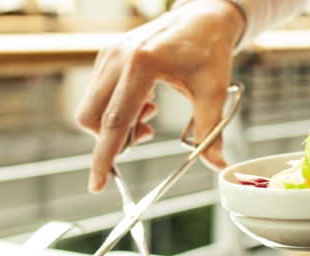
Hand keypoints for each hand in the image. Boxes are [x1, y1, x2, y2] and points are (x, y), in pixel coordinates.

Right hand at [74, 0, 243, 192]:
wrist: (202, 17)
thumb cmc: (209, 50)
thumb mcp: (213, 92)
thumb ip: (211, 132)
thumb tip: (218, 165)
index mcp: (142, 64)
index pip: (114, 121)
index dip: (103, 157)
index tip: (97, 184)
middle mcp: (118, 57)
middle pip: (92, 118)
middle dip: (113, 138)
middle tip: (147, 134)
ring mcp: (108, 55)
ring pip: (91, 109)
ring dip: (117, 124)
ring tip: (150, 113)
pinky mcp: (106, 56)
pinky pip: (97, 95)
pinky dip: (115, 109)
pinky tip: (143, 101)